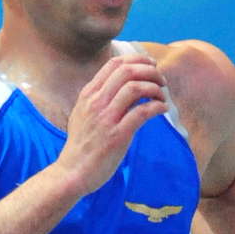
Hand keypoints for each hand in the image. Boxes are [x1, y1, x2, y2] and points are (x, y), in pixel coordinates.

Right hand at [56, 52, 168, 197]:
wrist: (72, 173)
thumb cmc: (80, 146)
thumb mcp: (82, 114)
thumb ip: (97, 98)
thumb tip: (119, 87)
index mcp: (89, 94)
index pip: (115, 64)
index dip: (137, 60)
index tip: (150, 66)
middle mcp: (96, 102)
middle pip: (127, 71)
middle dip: (150, 71)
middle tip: (161, 81)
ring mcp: (106, 118)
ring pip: (135, 88)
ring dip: (155, 88)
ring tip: (162, 95)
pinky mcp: (117, 136)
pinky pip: (142, 112)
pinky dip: (156, 107)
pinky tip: (162, 109)